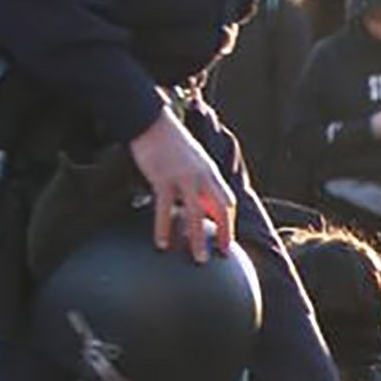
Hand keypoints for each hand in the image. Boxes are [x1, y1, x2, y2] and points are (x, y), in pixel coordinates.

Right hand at [128, 109, 234, 261]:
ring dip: (198, 239)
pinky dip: (164, 228)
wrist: (151, 121)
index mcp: (210, 172)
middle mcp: (201, 176)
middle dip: (225, 232)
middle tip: (223, 253)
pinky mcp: (162, 179)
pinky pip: (164, 209)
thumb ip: (199, 179)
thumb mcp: (193, 159)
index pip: (227, 201)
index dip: (229, 222)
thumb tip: (199, 202)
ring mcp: (183, 178)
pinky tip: (163, 244)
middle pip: (221, 208)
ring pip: (196, 214)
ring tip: (199, 259)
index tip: (227, 240)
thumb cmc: (169, 142)